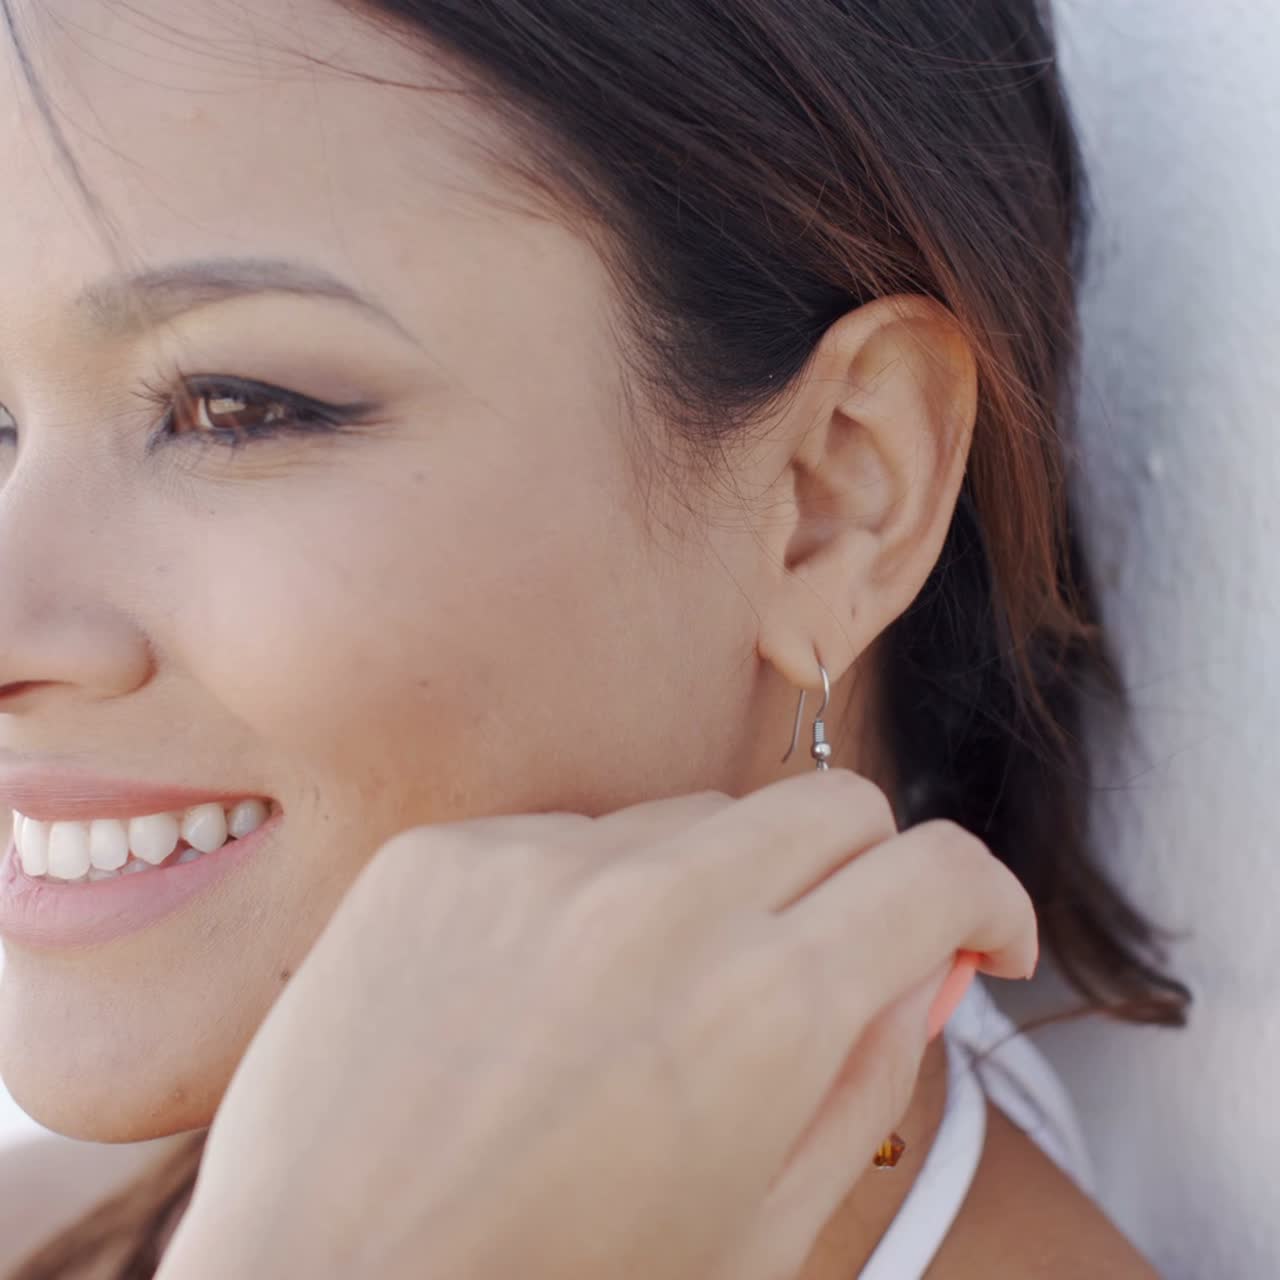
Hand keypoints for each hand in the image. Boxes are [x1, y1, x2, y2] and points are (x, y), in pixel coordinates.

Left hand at [156, 769, 1036, 1279]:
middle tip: (827, 958)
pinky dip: (592, 897)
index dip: (981, 898)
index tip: (975, 933)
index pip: (934, 868)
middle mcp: (661, 903)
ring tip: (648, 1004)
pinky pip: (571, 838)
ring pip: (700, 818)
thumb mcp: (758, 1232)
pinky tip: (538, 993)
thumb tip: (924, 966)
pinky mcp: (444, 851)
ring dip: (717, 890)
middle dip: (864, 875)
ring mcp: (539, 861)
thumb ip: (868, 1078)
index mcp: (768, 1009)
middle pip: (831, 805)